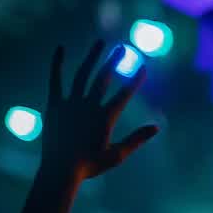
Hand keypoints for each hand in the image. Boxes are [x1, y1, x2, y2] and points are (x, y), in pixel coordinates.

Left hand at [40, 43, 157, 182]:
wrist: (60, 170)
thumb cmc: (90, 165)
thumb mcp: (118, 154)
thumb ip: (137, 139)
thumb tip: (157, 127)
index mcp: (105, 118)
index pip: (124, 94)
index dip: (135, 80)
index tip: (143, 67)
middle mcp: (88, 106)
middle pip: (103, 78)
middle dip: (114, 62)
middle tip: (123, 48)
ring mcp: (70, 103)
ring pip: (82, 75)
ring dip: (92, 57)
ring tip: (100, 43)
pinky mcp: (55, 104)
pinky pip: (56, 80)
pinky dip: (57, 64)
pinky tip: (61, 49)